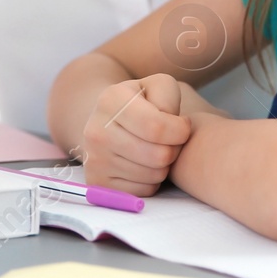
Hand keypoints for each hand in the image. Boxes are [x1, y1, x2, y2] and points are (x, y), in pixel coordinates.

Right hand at [79, 72, 192, 197]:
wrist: (109, 122)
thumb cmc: (142, 103)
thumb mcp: (157, 86)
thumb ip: (168, 94)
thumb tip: (168, 124)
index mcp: (110, 101)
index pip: (157, 127)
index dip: (181, 130)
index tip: (183, 125)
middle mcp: (96, 131)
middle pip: (159, 156)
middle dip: (175, 149)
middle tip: (171, 140)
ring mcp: (94, 160)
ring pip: (154, 175)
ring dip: (164, 165)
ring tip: (156, 148)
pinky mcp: (98, 183)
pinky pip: (144, 191)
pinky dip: (152, 180)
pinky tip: (144, 163)